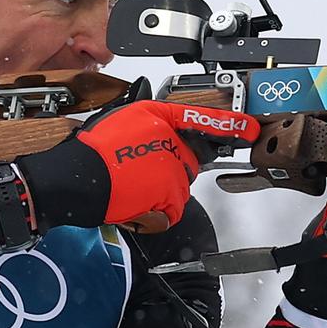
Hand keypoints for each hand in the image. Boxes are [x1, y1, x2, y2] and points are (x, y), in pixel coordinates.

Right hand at [19, 99, 256, 231]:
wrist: (76, 179)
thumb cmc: (93, 150)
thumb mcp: (122, 118)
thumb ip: (153, 121)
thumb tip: (169, 126)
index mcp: (161, 118)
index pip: (203, 119)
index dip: (230, 125)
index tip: (249, 128)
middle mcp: (173, 142)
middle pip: (189, 159)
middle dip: (170, 166)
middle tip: (138, 168)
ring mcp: (173, 170)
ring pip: (179, 184)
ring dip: (160, 188)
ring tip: (131, 183)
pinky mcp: (170, 196)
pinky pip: (171, 207)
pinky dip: (156, 209)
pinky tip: (136, 199)